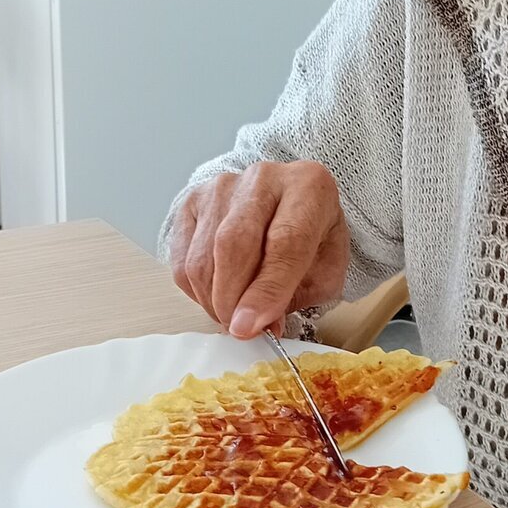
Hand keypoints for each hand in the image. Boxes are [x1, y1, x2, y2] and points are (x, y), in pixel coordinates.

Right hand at [170, 161, 350, 338]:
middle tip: (239, 329)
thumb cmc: (311, 239)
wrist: (289, 205)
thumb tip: (256, 325)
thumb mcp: (324, 269)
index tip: (250, 326)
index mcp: (309, 187)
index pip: (285, 241)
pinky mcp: (192, 201)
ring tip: (233, 314)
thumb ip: (296, 296)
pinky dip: (197, 290)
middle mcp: (264, 178)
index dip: (266, 290)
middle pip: (233, 244)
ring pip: (203, 256)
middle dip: (232, 300)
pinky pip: (182, 258)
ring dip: (213, 300)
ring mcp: (222, 187)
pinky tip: (217, 294)